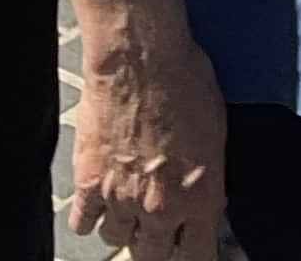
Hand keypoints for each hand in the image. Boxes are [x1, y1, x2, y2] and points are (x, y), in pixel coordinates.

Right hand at [69, 22, 226, 260]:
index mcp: (201, 198)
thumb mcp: (217, 133)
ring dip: (123, 226)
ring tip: (126, 205)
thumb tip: (205, 196)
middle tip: (155, 226)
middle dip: (156, 244)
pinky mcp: (88, 185)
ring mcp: (121, 200)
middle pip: (153, 257)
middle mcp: (161, 209)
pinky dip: (89, 216)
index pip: (198, 255)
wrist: (141, 59)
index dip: (193, 254)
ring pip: (117, 241)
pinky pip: (82, 223)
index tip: (189, 248)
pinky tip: (96, 202)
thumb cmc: (185, 82)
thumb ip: (209, 178)